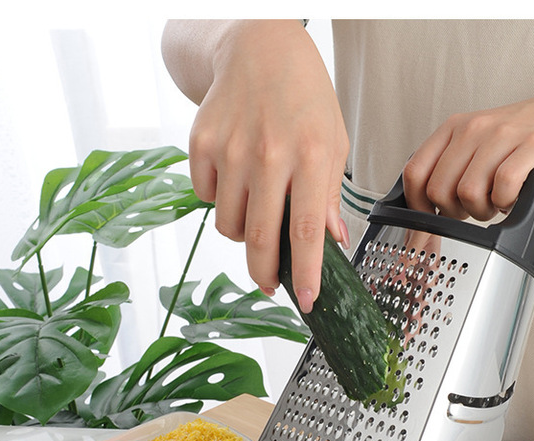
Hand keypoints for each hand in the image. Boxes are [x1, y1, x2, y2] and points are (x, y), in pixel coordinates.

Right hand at [186, 20, 348, 312]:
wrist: (258, 48)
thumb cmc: (304, 97)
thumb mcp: (333, 142)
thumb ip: (329, 195)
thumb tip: (331, 242)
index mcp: (309, 154)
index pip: (306, 230)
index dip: (305, 273)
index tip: (306, 301)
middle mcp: (267, 153)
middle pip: (259, 238)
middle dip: (265, 274)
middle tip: (271, 283)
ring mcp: (229, 148)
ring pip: (230, 224)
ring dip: (246, 232)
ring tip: (260, 207)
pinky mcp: (200, 143)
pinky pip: (208, 198)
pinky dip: (223, 201)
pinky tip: (239, 177)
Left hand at [402, 82, 533, 219]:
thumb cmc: (526, 137)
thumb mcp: (479, 144)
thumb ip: (451, 169)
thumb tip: (425, 211)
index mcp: (455, 128)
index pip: (415, 173)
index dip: (417, 206)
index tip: (430, 221)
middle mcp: (474, 128)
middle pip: (439, 191)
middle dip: (455, 213)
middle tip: (475, 209)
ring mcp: (503, 136)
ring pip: (469, 193)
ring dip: (483, 210)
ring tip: (498, 201)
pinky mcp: (532, 147)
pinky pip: (504, 187)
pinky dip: (507, 202)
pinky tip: (515, 197)